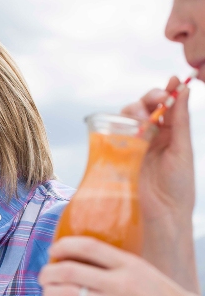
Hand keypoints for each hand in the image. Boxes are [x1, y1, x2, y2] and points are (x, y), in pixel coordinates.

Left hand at [39, 236, 204, 295]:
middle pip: (68, 270)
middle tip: (44, 275)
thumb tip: (78, 258)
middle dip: (48, 271)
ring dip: (48, 292)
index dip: (63, 245)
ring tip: (48, 292)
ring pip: (65, 294)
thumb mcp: (144, 273)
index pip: (88, 246)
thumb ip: (115, 266)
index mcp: (130, 265)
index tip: (54, 250)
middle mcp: (121, 285)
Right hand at [122, 77, 193, 225]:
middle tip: (158, 99)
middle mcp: (151, 137)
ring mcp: (133, 145)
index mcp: (171, 134)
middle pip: (144, 107)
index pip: (167, 106)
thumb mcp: (183, 149)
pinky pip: (113, 133)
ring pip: (128, 117)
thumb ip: (180, 120)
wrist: (161, 214)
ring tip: (144, 119)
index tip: (172, 82)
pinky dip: (118, 126)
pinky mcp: (118, 154)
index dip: (167, 91)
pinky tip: (130, 129)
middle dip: (150, 98)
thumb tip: (183, 92)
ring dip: (135, 111)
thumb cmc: (178, 186)